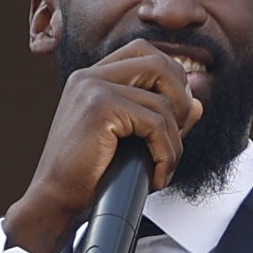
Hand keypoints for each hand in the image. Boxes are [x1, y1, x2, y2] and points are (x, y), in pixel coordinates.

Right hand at [3, 38, 203, 252]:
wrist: (56, 200)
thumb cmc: (88, 175)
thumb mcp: (132, 141)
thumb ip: (162, 119)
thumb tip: (196, 104)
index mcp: (92, 78)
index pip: (145, 53)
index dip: (171, 78)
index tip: (175, 115)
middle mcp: (90, 76)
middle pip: (160, 63)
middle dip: (181, 100)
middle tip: (176, 136)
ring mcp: (93, 88)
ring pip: (164, 100)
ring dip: (175, 140)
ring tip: (163, 166)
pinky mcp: (100, 107)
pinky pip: (155, 124)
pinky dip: (166, 153)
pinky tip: (156, 174)